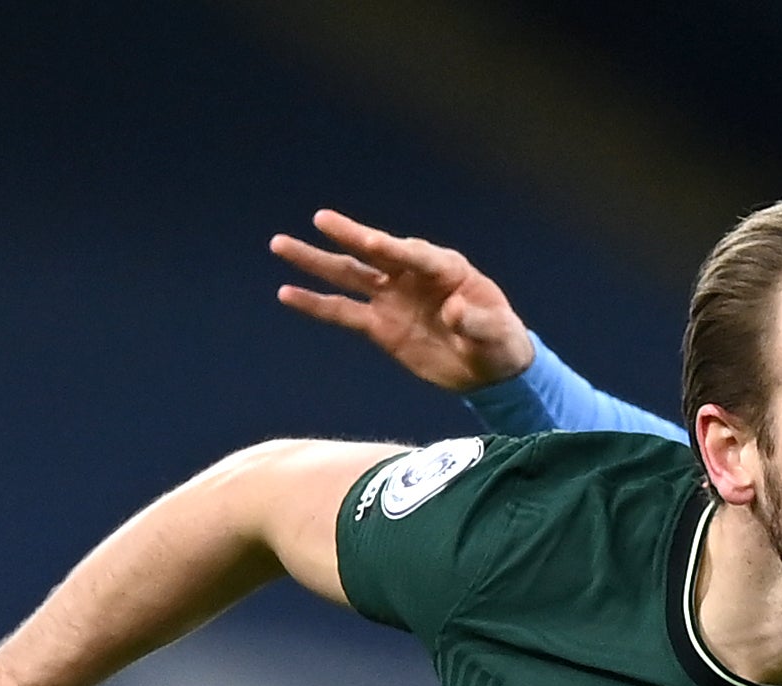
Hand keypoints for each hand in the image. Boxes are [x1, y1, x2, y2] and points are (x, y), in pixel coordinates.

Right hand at [271, 210, 534, 394]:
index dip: (395, 249)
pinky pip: (343, 313)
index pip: (416, 255)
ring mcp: (392, 298)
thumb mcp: (498, 334)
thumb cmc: (501, 342)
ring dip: (316, 262)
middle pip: (374, 252)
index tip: (373, 242)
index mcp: (446, 269)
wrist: (491, 370)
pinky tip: (287, 293)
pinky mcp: (380, 326)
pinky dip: (315, 304)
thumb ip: (478, 322)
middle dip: (348, 235)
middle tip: (321, 219)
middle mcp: (412, 276)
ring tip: (281, 245)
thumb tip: (454, 312)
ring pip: (349, 275)